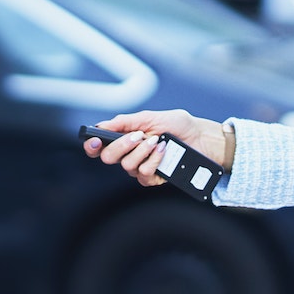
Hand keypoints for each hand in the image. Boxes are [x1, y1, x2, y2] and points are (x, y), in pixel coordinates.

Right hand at [83, 110, 230, 187]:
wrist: (201, 137)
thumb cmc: (178, 125)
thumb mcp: (151, 116)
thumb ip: (126, 121)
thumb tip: (103, 125)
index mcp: (126, 138)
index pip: (100, 146)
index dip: (92, 146)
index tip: (94, 141)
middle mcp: (130, 154)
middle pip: (109, 158)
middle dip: (122, 145)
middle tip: (139, 136)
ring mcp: (141, 166)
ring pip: (127, 166)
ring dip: (143, 151)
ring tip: (158, 141)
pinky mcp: (154, 177)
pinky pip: (144, 174)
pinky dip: (154, 161)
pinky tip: (164, 151)